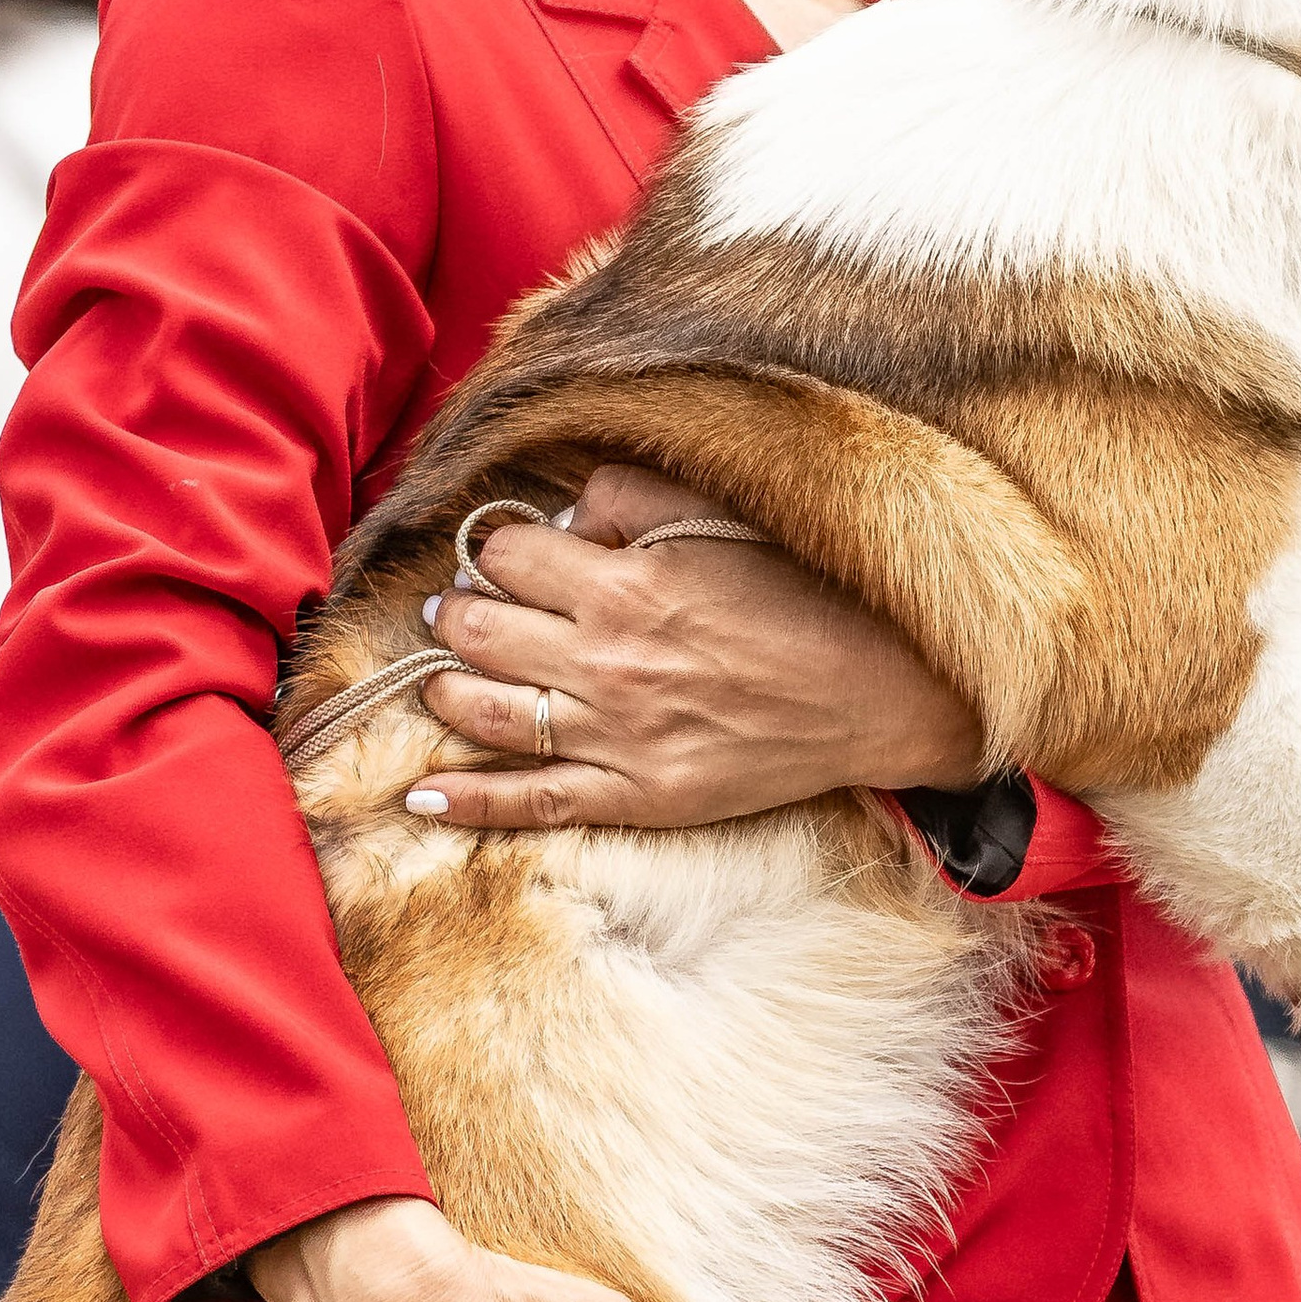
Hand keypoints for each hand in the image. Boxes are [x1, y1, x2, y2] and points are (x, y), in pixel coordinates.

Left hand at [410, 464, 985, 832]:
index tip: (496, 553)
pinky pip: (530, 802)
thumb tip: (560, 514)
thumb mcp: (724, 517)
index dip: (491, 548)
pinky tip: (419, 796)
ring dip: (443, 691)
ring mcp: (617, 737)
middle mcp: (608, 661)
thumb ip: (632, 498)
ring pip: (488, 714)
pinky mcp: (636, 796)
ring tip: (436, 676)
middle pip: (481, 631)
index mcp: (627, 583)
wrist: (881, 694)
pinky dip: (466, 802)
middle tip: (446, 611)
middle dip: (451, 615)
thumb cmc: (808, 596)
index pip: (509, 555)